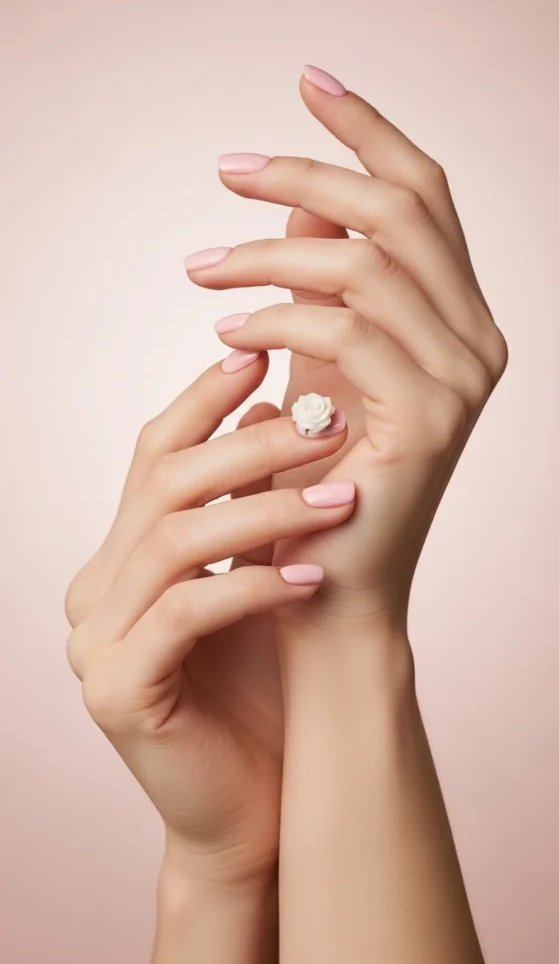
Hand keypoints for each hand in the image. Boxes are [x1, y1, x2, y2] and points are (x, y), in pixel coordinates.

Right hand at [64, 350, 352, 886]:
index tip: (265, 357)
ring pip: (174, 540)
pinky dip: (252, 587)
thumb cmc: (264, 687)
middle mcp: (97, 590)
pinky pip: (185, 613)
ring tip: (341, 502)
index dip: (204, 400)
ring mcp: (96, 642)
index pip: (154, 455)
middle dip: (251, 449)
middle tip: (329, 425)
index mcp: (123, 556)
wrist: (257, 805)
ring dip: (263, 511)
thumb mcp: (260, 575)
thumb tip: (271, 408)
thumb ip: (250, 503)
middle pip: (163, 485)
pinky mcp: (118, 690)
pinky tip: (312, 580)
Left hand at [186, 67, 507, 620]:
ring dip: (267, 256)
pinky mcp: (428, 423)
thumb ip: (324, 277)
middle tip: (224, 170)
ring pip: (365, 266)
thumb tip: (304, 198)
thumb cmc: (314, 474)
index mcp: (459, 316)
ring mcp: (462, 381)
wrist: (327, 587)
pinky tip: (225, 331)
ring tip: (200, 271)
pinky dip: (274, 320)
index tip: (306, 83)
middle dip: (308, 174)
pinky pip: (344, 334)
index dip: (368, 130)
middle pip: (401, 210)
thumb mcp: (317, 358)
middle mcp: (478, 339)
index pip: (425, 194)